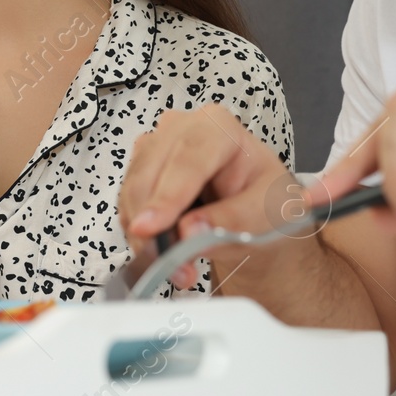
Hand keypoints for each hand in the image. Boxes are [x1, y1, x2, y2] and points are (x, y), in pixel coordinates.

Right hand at [121, 105, 301, 289]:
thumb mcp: (267, 213)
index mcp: (221, 127)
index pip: (188, 158)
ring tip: (176, 268)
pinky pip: (128, 203)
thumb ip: (232, 221)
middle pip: (151, 171)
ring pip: (133, 189)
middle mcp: (183, 128)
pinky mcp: (142, 170)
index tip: (151, 229)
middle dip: (153, 222)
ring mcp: (158, 146)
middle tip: (169, 265)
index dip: (167, 195)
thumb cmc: (266, 202)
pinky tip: (164, 252)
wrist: (255, 214)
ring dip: (145, 234)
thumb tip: (188, 232)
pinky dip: (139, 234)